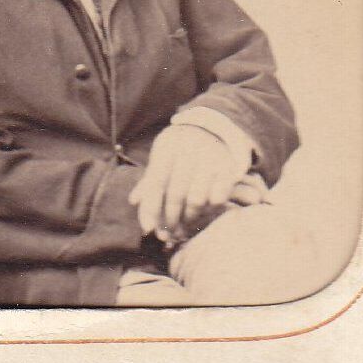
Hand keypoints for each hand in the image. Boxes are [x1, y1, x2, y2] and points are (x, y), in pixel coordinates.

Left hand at [130, 125, 237, 240]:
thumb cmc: (178, 150)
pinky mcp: (228, 167)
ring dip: (189, 217)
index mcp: (168, 146)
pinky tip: (203, 211)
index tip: (148, 229)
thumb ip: (149, 180)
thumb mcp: (161, 158)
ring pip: (197, 200)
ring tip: (185, 222)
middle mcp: (190, 149)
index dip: (151, 208)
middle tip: (168, 232)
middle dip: (171, 218)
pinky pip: (217, 199)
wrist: (211, 130)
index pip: (156, 182)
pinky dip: (209, 210)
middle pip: (176, 194)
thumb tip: (134, 201)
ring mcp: (211, 158)